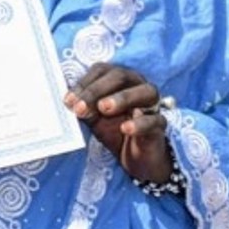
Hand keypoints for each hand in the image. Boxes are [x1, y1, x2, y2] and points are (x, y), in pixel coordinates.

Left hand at [63, 63, 171, 183]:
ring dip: (122, 98)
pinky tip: (125, 128)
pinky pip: (155, 119)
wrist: (135, 157)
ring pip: (145, 91)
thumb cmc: (113, 129)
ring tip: (103, 109)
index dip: (84, 83)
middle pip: (120, 76)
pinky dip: (140, 122)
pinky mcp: (160, 124)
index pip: (101, 70)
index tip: (68, 101)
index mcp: (118, 80)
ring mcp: (152, 104)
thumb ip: (84, 108)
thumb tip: (70, 102)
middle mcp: (137, 85)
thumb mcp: (94, 118)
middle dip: (97, 90)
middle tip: (80, 107)